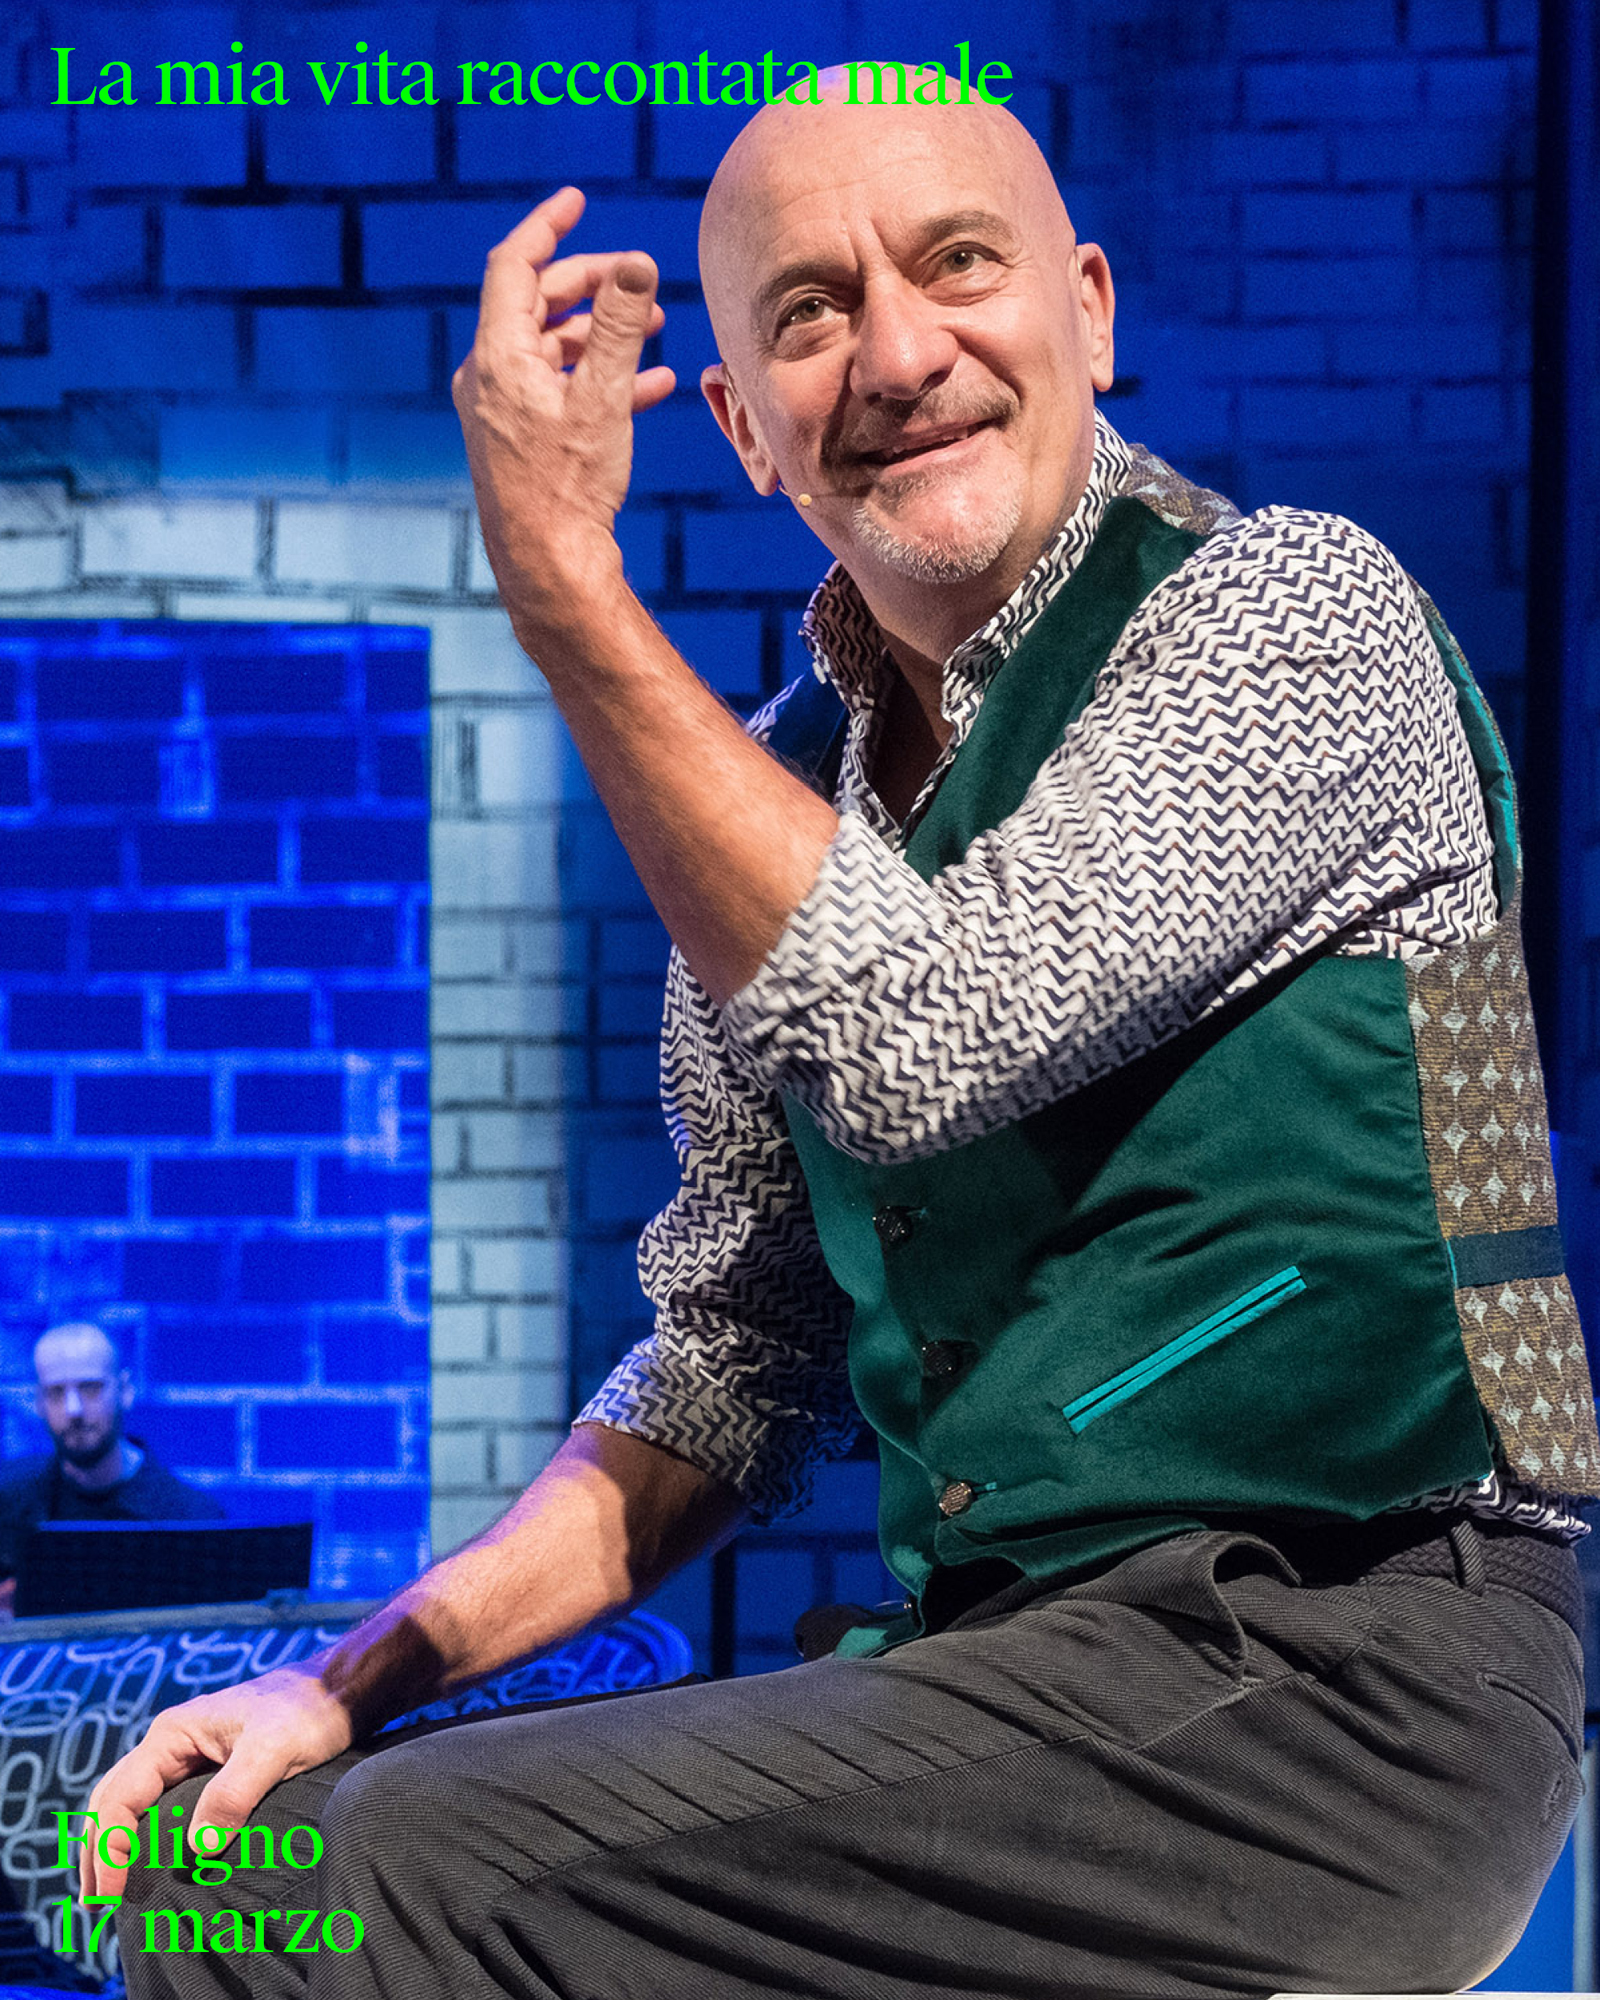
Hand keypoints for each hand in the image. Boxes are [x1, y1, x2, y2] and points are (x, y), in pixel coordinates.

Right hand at [79, 1666, 353, 1898]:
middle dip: (99, 1851)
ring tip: (110, 1893)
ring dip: (116, 1845)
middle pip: (113, 1801)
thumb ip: (235, 1793)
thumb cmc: (309, 1711)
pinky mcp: (210, 1771)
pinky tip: (150, 1865)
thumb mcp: (275, 1749)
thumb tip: (199, 1849)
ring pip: (133, 1804)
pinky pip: (161, 1808)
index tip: (111, 1895)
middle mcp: (172, 1745)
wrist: (340, 1690)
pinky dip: (144, 1837)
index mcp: (173, 1734)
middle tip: (97, 1905)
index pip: (119, 1797)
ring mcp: (189, 1757)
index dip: (108, 1849)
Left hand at [452, 184, 674, 635]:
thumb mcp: (603, 397)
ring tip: (655, 331)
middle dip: (592, 286)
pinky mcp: (521, 441)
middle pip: (537, 304)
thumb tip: (637, 265)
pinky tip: (651, 387)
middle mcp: (489, 377)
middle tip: (641, 283)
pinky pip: (559, 391)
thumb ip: (621, 326)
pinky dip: (601, 379)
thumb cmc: (569, 485)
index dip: (547, 227)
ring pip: (553, 349)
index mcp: (498, 355)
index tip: (578, 202)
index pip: (513, 265)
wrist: (549, 565)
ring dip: (603, 334)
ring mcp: (501, 411)